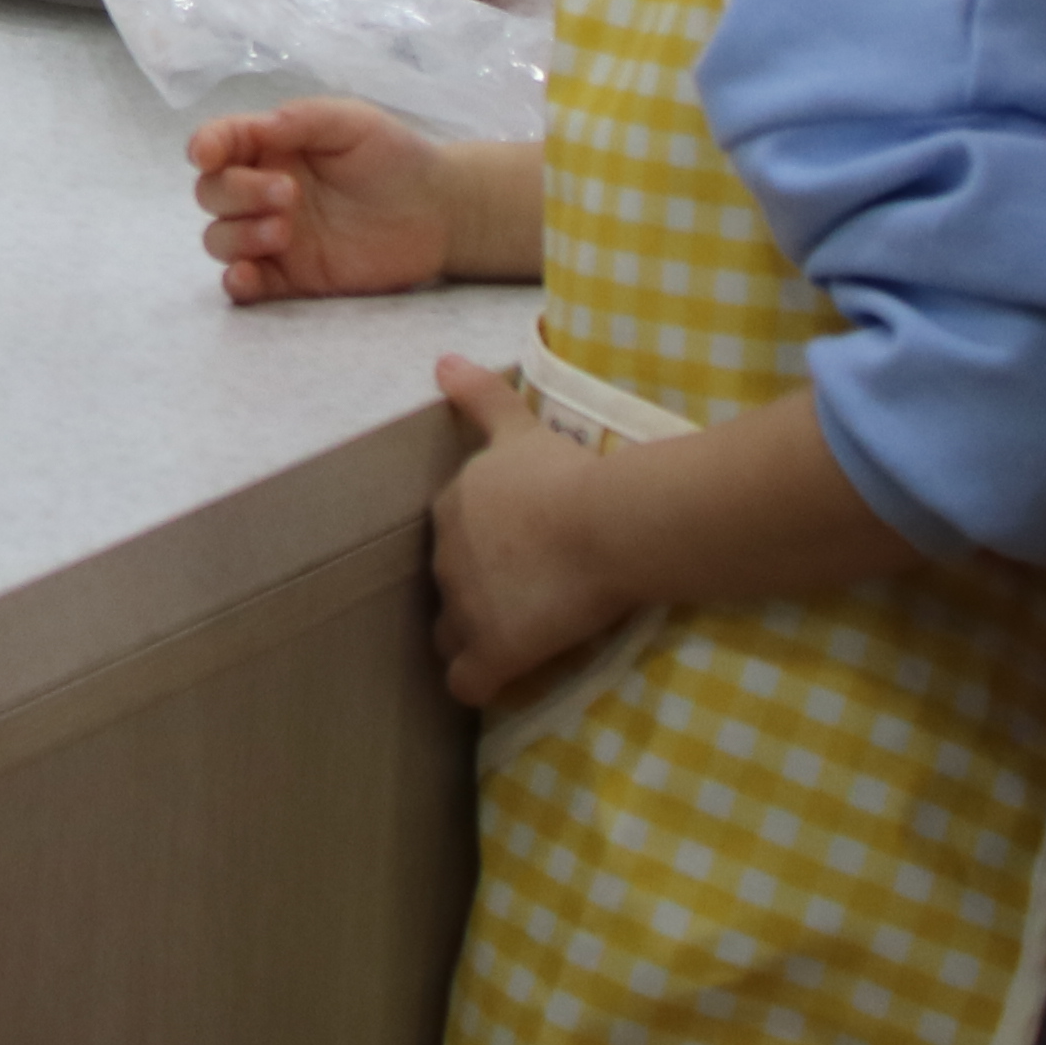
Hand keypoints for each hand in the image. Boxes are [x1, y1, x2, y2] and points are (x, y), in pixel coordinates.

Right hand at [187, 98, 451, 302]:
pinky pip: (246, 284)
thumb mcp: (351, 122)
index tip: (208, 155)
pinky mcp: (291, 277)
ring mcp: (273, 237)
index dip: (205, 146)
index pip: (219, 143)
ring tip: (283, 232)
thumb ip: (302, 119)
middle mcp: (261, 191)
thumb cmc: (394, 157)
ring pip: (219, 239)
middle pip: (213, 193)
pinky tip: (247, 276)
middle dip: (238, 192)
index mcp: (269, 147)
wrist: (440, 211)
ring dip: (238, 234)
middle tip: (289, 195)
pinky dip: (236, 282)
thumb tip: (256, 127)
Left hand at [423, 358, 631, 708]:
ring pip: (451, 634)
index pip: (453, 537)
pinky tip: (501, 682)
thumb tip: (441, 360)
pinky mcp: (493, 650)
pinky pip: (467, 682)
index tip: (522, 552)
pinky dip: (479, 683)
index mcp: (452, 507)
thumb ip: (479, 395)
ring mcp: (466, 607)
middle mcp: (446, 557)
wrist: (604, 523)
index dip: (485, 549)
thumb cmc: (568, 472)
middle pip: (450, 586)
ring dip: (474, 638)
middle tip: (530, 593)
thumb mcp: (518, 427)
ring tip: (518, 638)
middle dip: (479, 593)